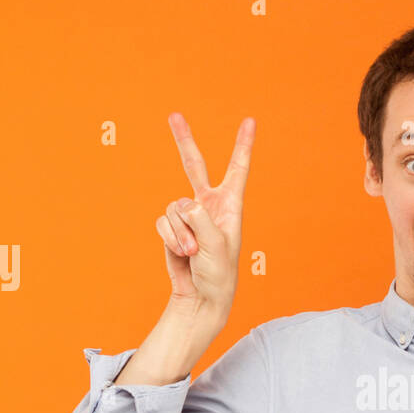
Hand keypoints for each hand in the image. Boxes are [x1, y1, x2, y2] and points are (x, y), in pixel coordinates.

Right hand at [156, 112, 255, 316]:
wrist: (201, 296)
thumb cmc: (218, 273)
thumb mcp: (216, 245)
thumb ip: (199, 218)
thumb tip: (181, 205)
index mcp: (230, 205)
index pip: (238, 169)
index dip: (243, 145)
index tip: (250, 122)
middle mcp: (208, 205)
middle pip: (194, 166)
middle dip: (183, 141)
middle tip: (174, 116)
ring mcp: (188, 215)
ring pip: (174, 206)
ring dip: (180, 232)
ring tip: (192, 251)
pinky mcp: (171, 227)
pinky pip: (163, 221)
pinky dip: (170, 238)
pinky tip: (181, 252)